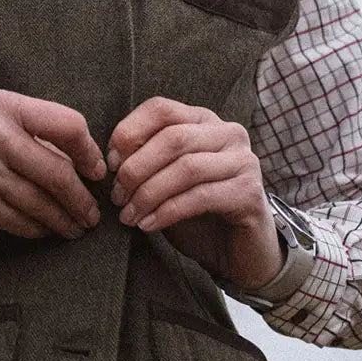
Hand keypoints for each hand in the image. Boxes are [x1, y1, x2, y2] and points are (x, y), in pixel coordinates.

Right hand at [0, 90, 105, 239]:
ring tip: (75, 229)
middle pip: (59, 172)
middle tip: (92, 215)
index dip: (89, 151)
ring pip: (41, 203)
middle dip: (82, 200)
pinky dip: (35, 230)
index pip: (67, 124)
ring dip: (64, 221)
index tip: (95, 170)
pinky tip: (42, 232)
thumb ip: (16, 129)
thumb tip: (66, 160)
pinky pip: (18, 222)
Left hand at [107, 97, 282, 289]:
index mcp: (203, 120)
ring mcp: (244, 161)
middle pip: (173, 138)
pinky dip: (167, 211)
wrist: (237, 251)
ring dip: (149, 193)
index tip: (111, 163)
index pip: (160, 109)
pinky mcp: (250, 193)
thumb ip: (145, 159)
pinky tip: (148, 225)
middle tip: (116, 196)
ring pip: (186, 168)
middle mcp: (228, 133)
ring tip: (128, 215)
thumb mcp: (165, 177)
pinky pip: (200, 197)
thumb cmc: (195, 210)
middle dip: (137, 168)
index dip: (129, 132)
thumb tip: (112, 158)